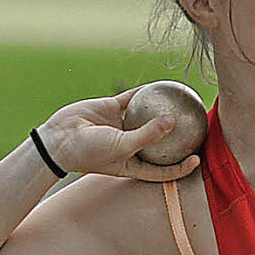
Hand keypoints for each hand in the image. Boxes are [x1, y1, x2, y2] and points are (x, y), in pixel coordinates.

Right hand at [37, 86, 201, 181]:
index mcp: (133, 164)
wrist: (57, 139)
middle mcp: (131, 146)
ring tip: (183, 101)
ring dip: (163, 110)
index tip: (198, 158)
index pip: (163, 169)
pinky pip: (134, 99)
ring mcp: (122, 127)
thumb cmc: (89, 152)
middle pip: (160, 143)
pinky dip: (145, 92)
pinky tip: (161, 84)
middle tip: (197, 127)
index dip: (182, 167)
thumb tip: (173, 121)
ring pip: (148, 118)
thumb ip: (148, 135)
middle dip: (178, 137)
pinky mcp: (113, 109)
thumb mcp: (122, 147)